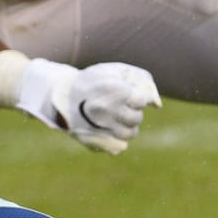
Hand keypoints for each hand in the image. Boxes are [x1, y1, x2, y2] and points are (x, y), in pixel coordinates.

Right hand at [15, 59, 161, 154]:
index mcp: (112, 89)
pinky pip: (118, 147)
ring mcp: (99, 126)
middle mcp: (106, 109)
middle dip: (132, 112)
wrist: (61, 95)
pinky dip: (117, 138)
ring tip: (117, 118)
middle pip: (136, 118)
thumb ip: (141, 80)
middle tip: (120, 106)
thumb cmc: (93, 80)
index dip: (137, 97)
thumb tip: (157, 105)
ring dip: (127, 126)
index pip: (140, 100)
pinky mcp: (93, 140)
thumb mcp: (115, 70)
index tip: (128, 94)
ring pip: (129, 134)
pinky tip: (109, 128)